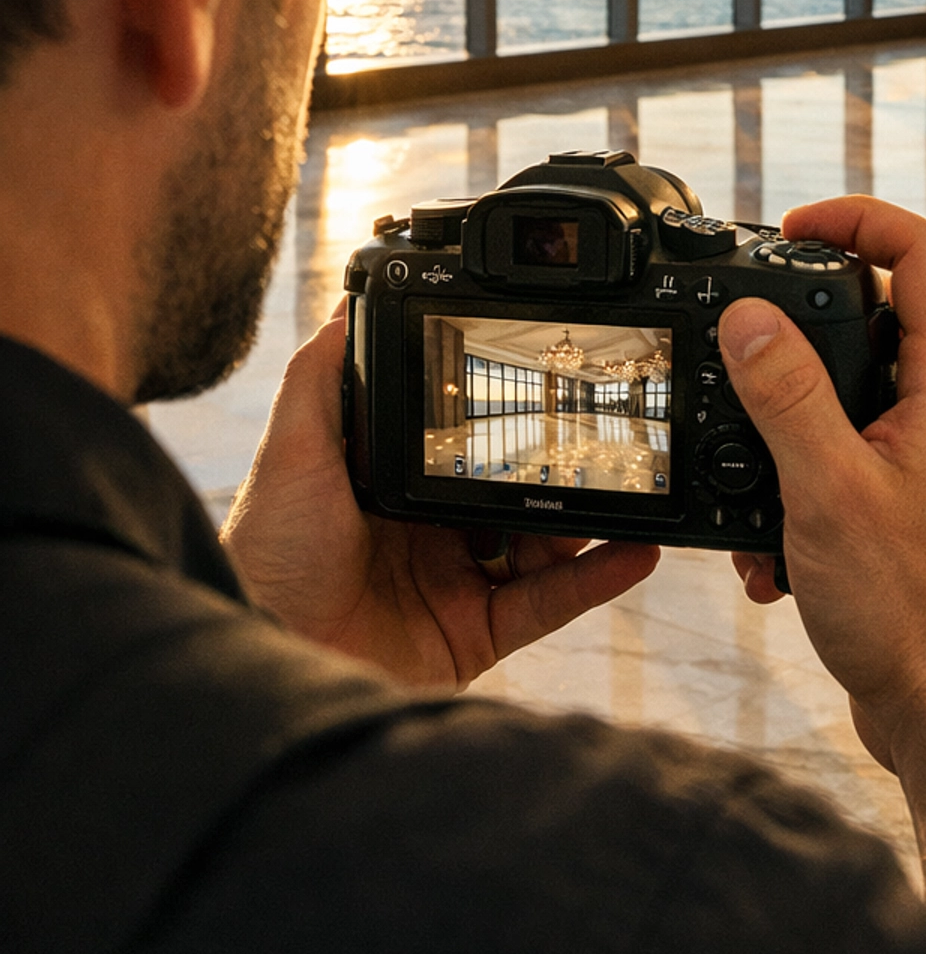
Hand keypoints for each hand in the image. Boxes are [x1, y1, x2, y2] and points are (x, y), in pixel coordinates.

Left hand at [223, 312, 658, 691]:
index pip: (464, 444)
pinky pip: (548, 605)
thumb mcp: (292, 447)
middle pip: (515, 493)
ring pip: (543, 548)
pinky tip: (633, 552)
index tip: (549, 385)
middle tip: (604, 439)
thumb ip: (323, 377)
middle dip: (561, 469)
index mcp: (393, 484)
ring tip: (633, 488)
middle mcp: (429, 533)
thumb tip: (348, 306)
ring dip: (590, 520)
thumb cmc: (265, 554)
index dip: (507, 421)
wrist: (267, 647)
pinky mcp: (475, 636)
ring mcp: (455, 584)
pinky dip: (595, 580)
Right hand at [721, 199, 925, 775]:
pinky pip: (876, 463)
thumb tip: (749, 319)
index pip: (923, 253)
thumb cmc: (918, 619)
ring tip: (758, 479)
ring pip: (876, 400)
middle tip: (752, 346)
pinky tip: (779, 552)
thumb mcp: (828, 493)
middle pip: (895, 320)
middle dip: (810, 332)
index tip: (794, 227)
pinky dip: (822, 485)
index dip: (857, 219)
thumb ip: (786, 396)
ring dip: (805, 429)